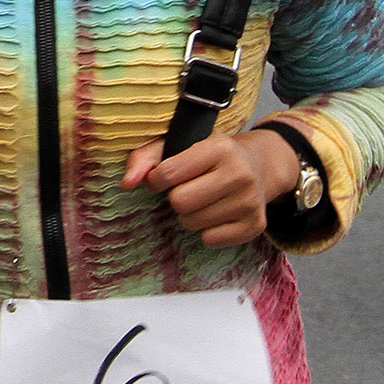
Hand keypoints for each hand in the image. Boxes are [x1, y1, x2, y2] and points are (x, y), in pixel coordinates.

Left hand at [121, 129, 301, 248]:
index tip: (162, 177)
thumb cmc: (207, 156)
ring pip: (193, 223)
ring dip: (190, 215)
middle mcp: (240, 173)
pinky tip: (218, 213)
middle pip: (180, 202)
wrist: (257, 166)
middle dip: (176, 198)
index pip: (167, 173)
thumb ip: (145, 158)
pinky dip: (207, 231)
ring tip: (204, 199)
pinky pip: (211, 239)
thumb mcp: (178, 144)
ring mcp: (250, 200)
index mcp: (219, 147)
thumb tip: (126, 183)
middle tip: (188, 189)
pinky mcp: (255, 225)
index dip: (156, 179)